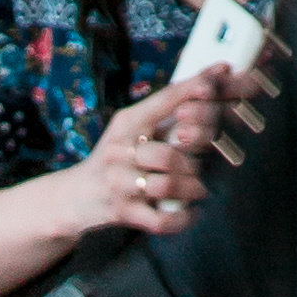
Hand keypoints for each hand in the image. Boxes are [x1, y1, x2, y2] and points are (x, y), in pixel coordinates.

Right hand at [69, 74, 236, 234]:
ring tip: (201, 188)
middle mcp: (120, 151)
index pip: (165, 100)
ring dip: (193, 188)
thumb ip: (166, 109)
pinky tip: (193, 213)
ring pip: (166, 185)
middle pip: (171, 151)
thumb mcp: (131, 128)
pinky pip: (160, 219)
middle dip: (199, 158)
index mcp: (127, 123)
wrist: (72, 198)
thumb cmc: (114, 161)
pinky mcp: (122, 212)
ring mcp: (119, 183)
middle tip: (213, 157)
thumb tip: (212, 80)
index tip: (223, 76)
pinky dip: (182, 219)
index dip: (196, 89)